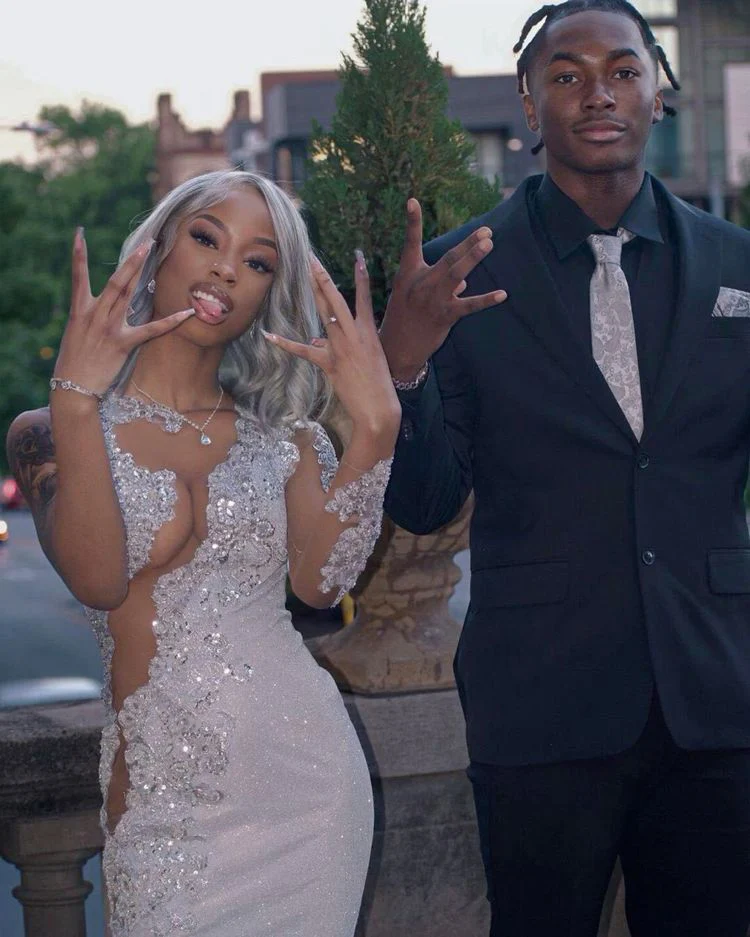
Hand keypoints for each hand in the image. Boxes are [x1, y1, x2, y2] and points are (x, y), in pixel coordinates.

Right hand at [53, 229, 194, 395]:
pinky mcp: (123, 343)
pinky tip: (187, 313)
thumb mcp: (77, 334)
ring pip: (128, 295)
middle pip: (115, 282)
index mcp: (80, 311)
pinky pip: (151, 329)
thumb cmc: (74, 363)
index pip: (78, 276)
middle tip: (145, 244)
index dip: (78, 254)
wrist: (73, 387)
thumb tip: (105, 307)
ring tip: (153, 257)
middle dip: (131, 261)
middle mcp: (95, 315)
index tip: (80, 234)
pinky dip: (170, 321)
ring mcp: (109, 328)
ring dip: (141, 275)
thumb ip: (91, 317)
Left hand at [261, 252, 400, 446]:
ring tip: (304, 272)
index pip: (364, 296)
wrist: (379, 407)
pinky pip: (303, 350)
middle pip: (336, 298)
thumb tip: (318, 337)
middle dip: (322, 275)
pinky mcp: (329, 363)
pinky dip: (285, 343)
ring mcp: (341, 346)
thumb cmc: (377, 384)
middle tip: (311, 257)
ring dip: (313, 291)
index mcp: (368, 330)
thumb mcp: (366, 358)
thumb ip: (342, 343)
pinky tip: (269, 335)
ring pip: (324, 313)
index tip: (358, 256)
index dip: (360, 275)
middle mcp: (355, 333)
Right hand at [379, 199, 506, 380]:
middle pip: (447, 258)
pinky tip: (502, 294)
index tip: (413, 200)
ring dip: (474, 258)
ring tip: (489, 243)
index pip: (410, 243)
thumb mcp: (412, 294)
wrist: (396, 348)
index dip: (412, 222)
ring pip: (457, 274)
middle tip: (486, 230)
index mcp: (408, 274)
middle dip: (467, 243)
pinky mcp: (445, 317)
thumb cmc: (403, 317)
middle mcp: (421, 284)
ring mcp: (433, 300)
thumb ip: (438, 282)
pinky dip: (486, 299)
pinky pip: (469, 306)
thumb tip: (465, 279)